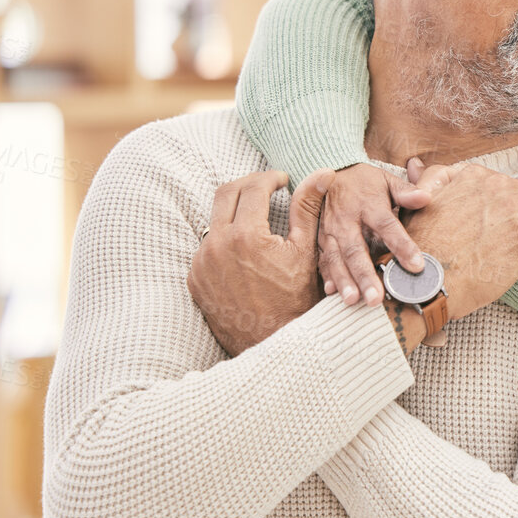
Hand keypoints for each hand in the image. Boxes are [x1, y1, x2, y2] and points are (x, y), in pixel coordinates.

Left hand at [189, 169, 331, 355]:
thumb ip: (308, 209)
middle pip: (225, 194)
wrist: (273, 343)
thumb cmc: (295, 300)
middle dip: (248, 186)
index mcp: (246, 236)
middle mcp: (216, 246)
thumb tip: (322, 174)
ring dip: (236, 213)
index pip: (252, 187)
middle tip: (268, 189)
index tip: (283, 181)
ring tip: (259, 220)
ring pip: (214, 220)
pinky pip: (207, 247)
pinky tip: (245, 249)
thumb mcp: (306, 252)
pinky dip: (225, 240)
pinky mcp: (195, 279)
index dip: (270, 179)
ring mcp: (201, 264)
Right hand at [316, 162, 437, 304]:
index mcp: (368, 204)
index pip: (387, 225)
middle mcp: (346, 220)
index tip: (417, 265)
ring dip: (344, 280)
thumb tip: (426, 198)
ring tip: (354, 300)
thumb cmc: (367, 182)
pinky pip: (323, 259)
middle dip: (364, 274)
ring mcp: (330, 231)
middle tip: (376, 298)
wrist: (333, 172)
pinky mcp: (321, 240)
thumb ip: (406, 192)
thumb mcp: (387, 181)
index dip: (401, 245)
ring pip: (336, 258)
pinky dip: (327, 276)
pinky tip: (332, 293)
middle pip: (356, 249)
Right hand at [398, 163, 517, 320]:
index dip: (512, 199)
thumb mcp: (418, 204)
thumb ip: (429, 182)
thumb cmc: (420, 252)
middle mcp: (496, 187)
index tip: (513, 212)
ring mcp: (516, 209)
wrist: (425, 284)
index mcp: (472, 177)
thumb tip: (418, 167)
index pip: (504, 182)